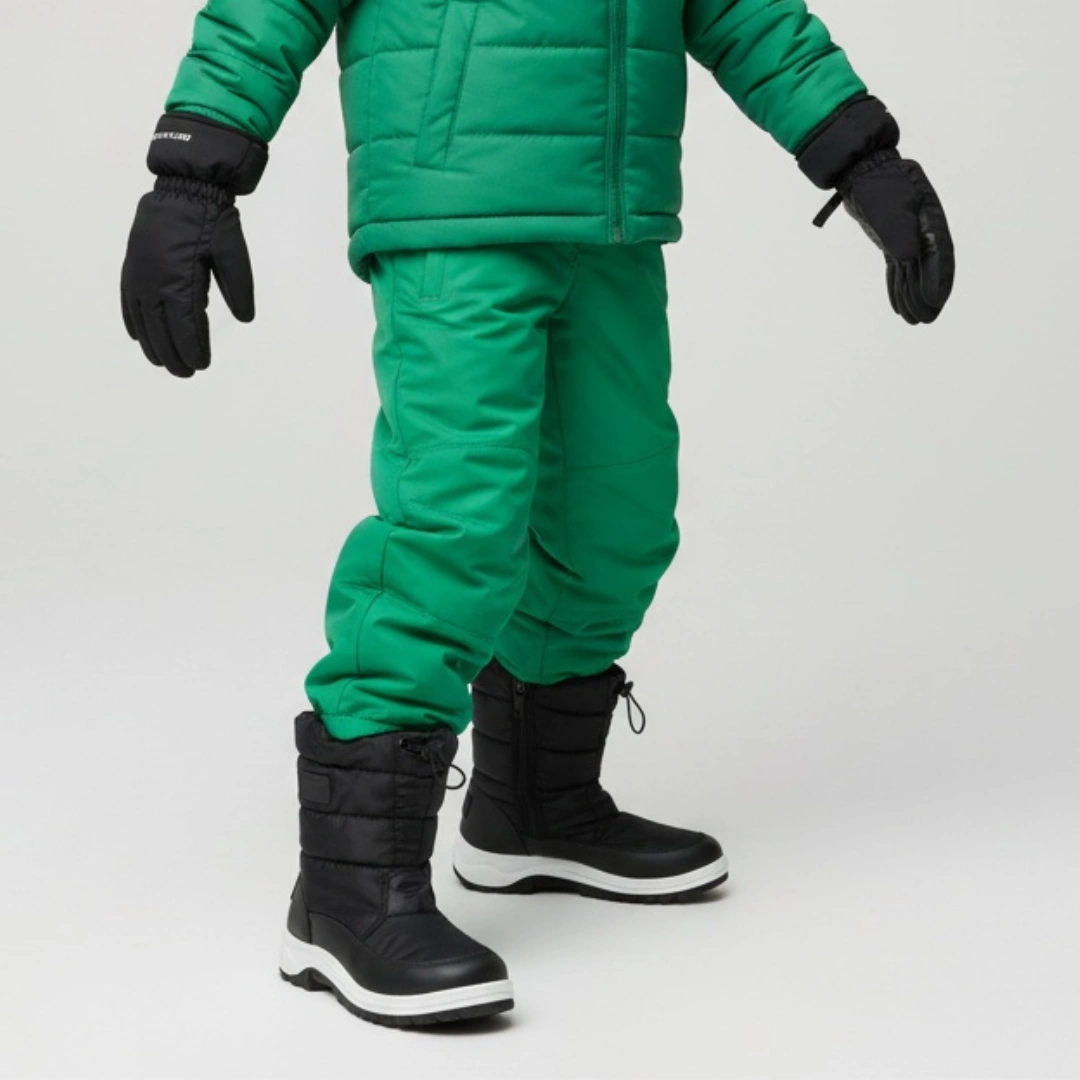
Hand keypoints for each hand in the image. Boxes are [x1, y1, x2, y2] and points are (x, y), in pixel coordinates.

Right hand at [120, 113, 267, 376]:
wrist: (184, 184)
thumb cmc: (213, 218)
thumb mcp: (234, 252)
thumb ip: (239, 287)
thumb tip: (245, 318)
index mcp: (180, 276)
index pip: (185, 324)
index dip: (192, 348)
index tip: (202, 365)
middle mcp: (155, 277)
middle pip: (161, 327)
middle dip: (173, 353)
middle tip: (186, 373)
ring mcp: (140, 270)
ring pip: (142, 317)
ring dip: (152, 343)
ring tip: (163, 363)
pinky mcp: (134, 262)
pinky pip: (129, 297)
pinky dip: (133, 318)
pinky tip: (139, 335)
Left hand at [799, 96, 954, 325]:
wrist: (861, 170)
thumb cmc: (877, 186)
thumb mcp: (890, 208)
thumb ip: (899, 232)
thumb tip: (908, 259)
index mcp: (930, 218)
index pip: (940, 254)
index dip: (939, 279)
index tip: (935, 301)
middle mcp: (923, 229)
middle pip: (929, 267)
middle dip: (928, 294)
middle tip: (928, 319)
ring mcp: (907, 235)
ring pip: (912, 272)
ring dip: (913, 295)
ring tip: (914, 320)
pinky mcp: (891, 240)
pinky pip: (898, 268)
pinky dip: (898, 286)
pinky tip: (898, 306)